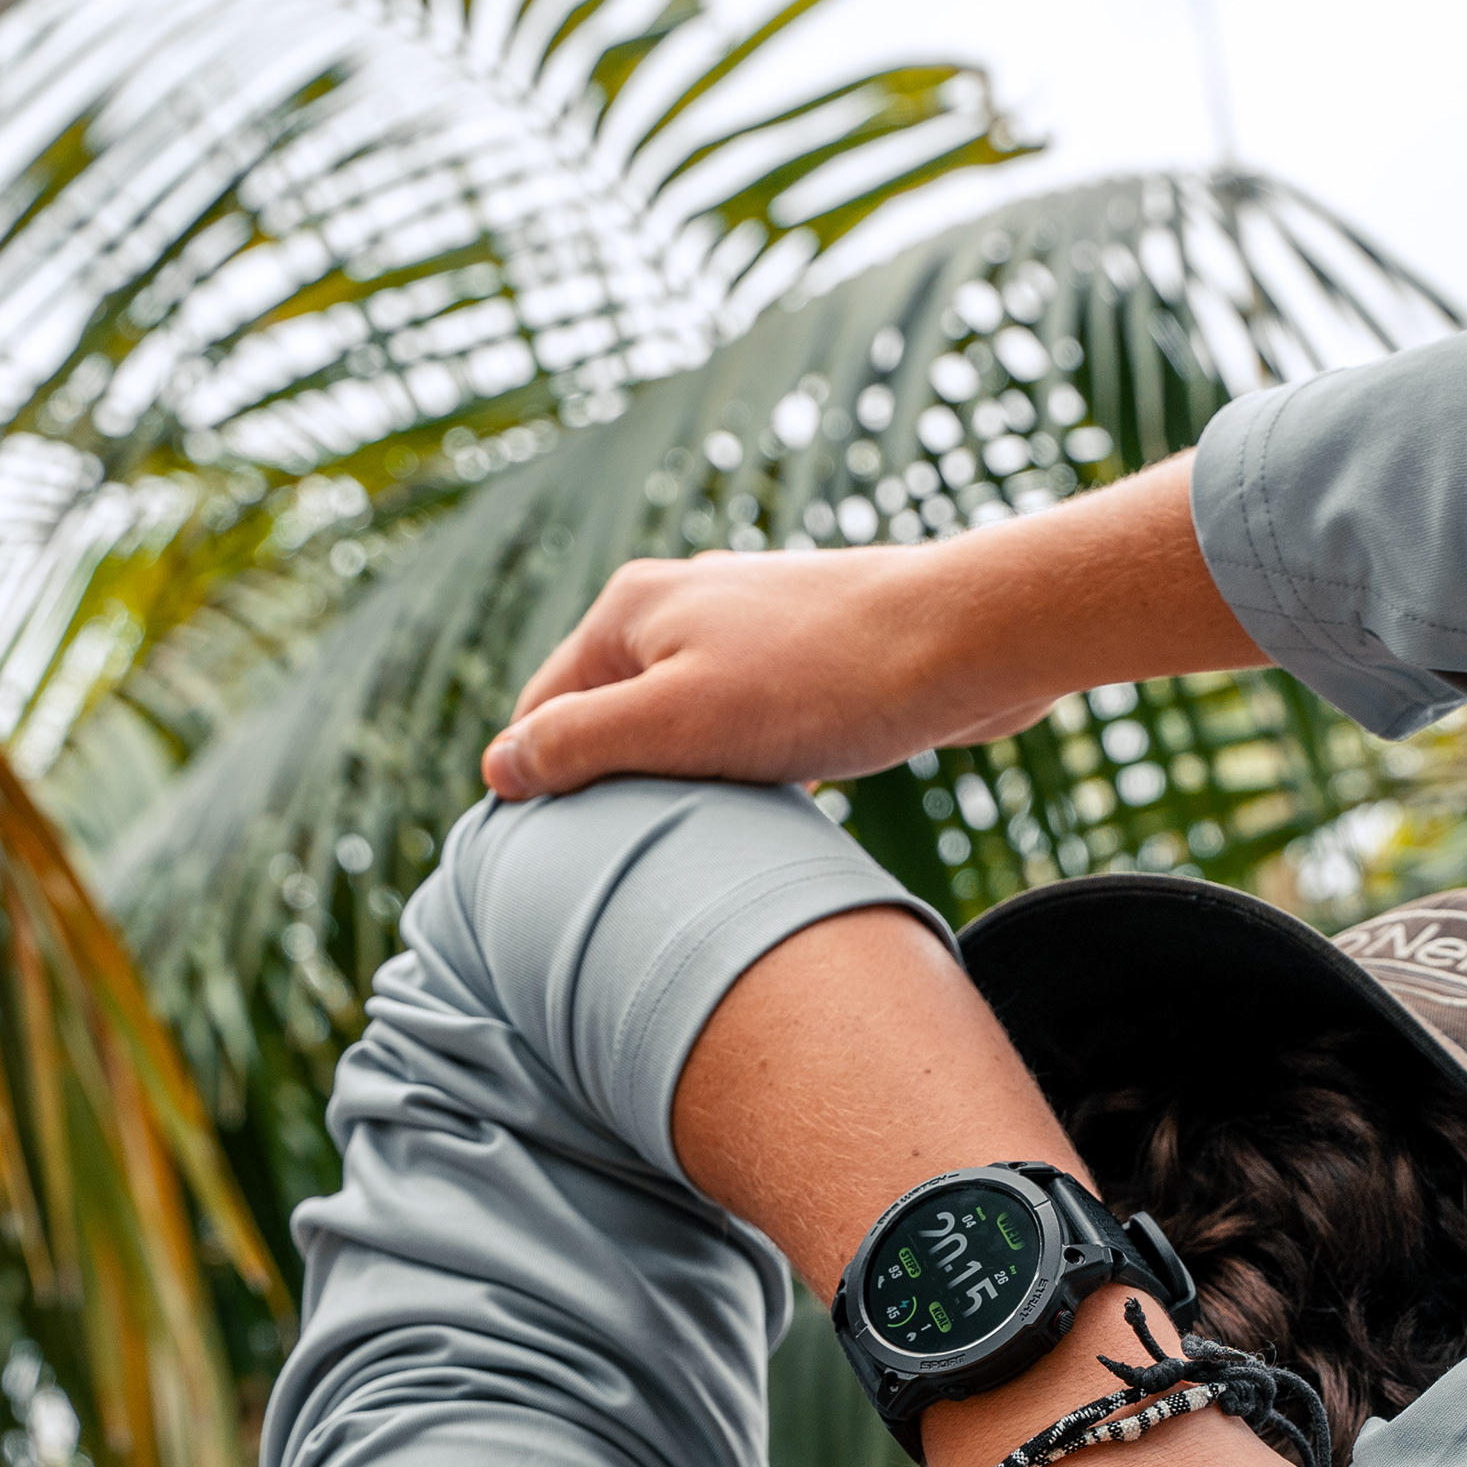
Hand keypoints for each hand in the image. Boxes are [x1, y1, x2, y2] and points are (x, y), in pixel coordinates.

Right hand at [481, 453, 1255, 796]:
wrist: (968, 643)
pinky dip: (744, 767)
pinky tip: (773, 807)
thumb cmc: (822, 682)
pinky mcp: (808, 656)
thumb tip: (498, 769)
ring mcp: (748, 626)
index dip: (542, 787)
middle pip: (611, 714)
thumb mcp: (675, 724)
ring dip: (687, 781)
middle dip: (619, 784)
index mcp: (631, 608)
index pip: (543, 710)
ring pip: (682, 722)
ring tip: (707, 838)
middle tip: (638, 862)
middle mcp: (681, 603)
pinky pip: (745, 723)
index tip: (560, 863)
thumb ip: (579, 744)